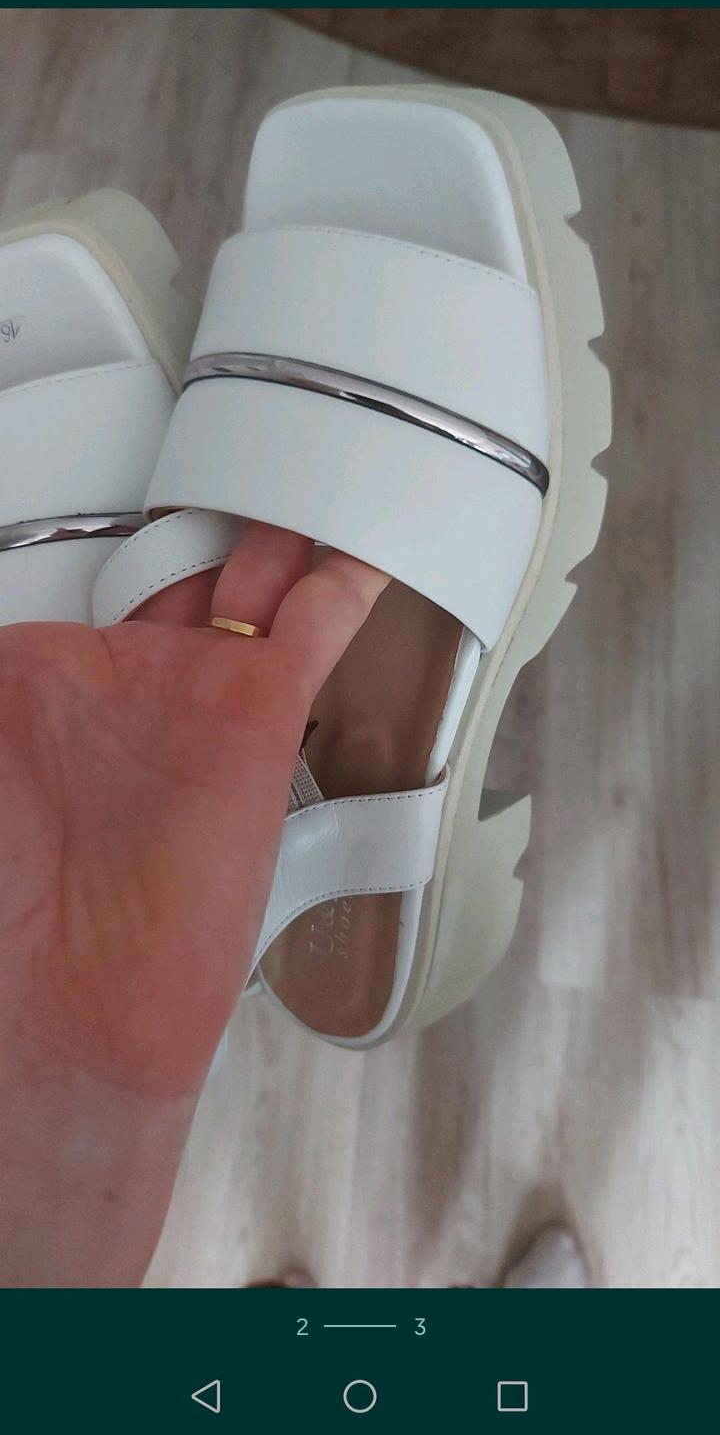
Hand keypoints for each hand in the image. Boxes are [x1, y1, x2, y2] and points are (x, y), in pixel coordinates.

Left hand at [0, 522, 386, 1283]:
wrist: (68, 1012)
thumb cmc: (8, 895)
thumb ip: (8, 675)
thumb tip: (7, 631)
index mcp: (47, 673)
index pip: (93, 574)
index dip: (109, 528)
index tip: (114, 495)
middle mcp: (127, 678)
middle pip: (183, 565)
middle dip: (216, 509)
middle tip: (248, 445)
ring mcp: (195, 693)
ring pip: (252, 578)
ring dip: (284, 522)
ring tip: (319, 450)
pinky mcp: (259, 716)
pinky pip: (314, 618)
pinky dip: (344, 574)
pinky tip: (368, 538)